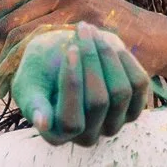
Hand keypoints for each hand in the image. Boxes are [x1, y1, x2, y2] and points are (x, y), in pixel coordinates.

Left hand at [0, 0, 132, 85]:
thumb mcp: (59, 7)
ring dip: (4, 68)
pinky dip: (26, 71)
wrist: (154, 37)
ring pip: (20, 36)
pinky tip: (24, 89)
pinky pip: (43, 49)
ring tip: (1, 91)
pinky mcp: (89, 25)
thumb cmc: (101, 26)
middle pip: (5, 21)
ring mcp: (77, 2)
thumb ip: (15, 6)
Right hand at [6, 23, 150, 143]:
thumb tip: (42, 122)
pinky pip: (139, 85)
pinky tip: (111, 44)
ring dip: (107, 55)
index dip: (72, 84)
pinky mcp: (132, 110)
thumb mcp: (27, 84)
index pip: (69, 121)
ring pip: (121, 92)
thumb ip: (32, 104)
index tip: (69, 48)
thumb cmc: (38, 71)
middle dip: (91, 60)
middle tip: (82, 29)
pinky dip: (125, 60)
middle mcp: (86, 137)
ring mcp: (112, 125)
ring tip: (92, 32)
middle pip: (98, 102)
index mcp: (56, 136)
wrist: (60, 58)